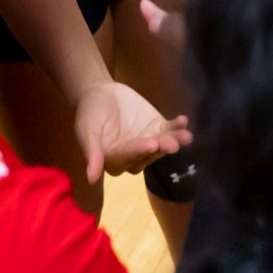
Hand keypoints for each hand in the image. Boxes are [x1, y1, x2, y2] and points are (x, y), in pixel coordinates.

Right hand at [74, 82, 191, 178]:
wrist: (101, 93)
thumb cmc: (89, 112)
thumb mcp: (86, 130)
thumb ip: (92, 152)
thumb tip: (91, 179)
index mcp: (114, 160)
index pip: (127, 157)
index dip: (138, 151)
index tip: (150, 144)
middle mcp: (134, 155)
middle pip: (149, 155)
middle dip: (161, 149)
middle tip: (171, 144)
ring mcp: (148, 142)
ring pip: (163, 144)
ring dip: (174, 141)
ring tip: (185, 136)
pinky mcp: (158, 128)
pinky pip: (170, 130)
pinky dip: (178, 127)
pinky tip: (183, 120)